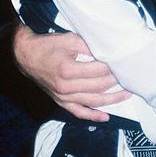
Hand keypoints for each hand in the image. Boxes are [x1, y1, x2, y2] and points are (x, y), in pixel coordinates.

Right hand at [12, 26, 130, 121]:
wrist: (26, 56)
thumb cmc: (47, 46)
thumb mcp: (69, 39)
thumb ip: (89, 46)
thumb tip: (108, 52)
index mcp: (67, 70)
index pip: (98, 71)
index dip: (113, 67)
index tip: (123, 63)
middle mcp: (65, 87)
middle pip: (99, 86)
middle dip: (116, 81)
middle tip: (129, 76)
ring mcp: (63, 97)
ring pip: (94, 101)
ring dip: (113, 99)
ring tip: (127, 94)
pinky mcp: (61, 102)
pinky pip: (79, 112)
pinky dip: (93, 116)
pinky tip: (107, 117)